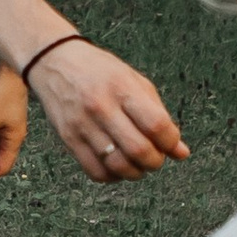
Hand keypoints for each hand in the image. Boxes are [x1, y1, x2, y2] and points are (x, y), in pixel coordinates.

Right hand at [27, 37, 189, 183]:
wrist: (54, 61)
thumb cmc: (100, 70)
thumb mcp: (134, 81)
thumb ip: (159, 115)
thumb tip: (181, 152)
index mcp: (122, 88)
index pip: (156, 125)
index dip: (171, 142)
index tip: (172, 145)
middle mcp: (101, 107)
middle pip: (139, 150)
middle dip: (155, 162)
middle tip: (155, 157)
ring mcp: (83, 124)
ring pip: (117, 165)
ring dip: (135, 172)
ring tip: (138, 163)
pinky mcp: (68, 139)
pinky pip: (95, 171)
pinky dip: (113, 176)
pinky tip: (117, 165)